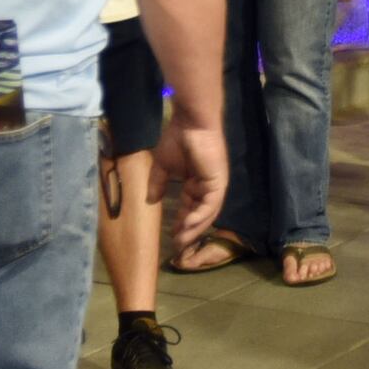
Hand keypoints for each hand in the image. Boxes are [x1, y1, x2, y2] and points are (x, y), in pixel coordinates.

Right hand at [160, 114, 229, 255]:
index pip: (190, 208)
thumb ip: (158, 183)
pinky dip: (200, 216)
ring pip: (207, 213)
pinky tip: (188, 225)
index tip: (171, 235)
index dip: (181, 222)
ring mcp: (214, 185)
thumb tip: (150, 201)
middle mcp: (207, 187)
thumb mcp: (163, 166)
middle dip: (189, 231)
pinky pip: (210, 205)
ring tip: (181, 240)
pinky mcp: (218, 182)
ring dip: (194, 228)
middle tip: (177, 246)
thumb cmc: (177, 140)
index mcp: (196, 183)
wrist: (190, 123)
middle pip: (200, 215)